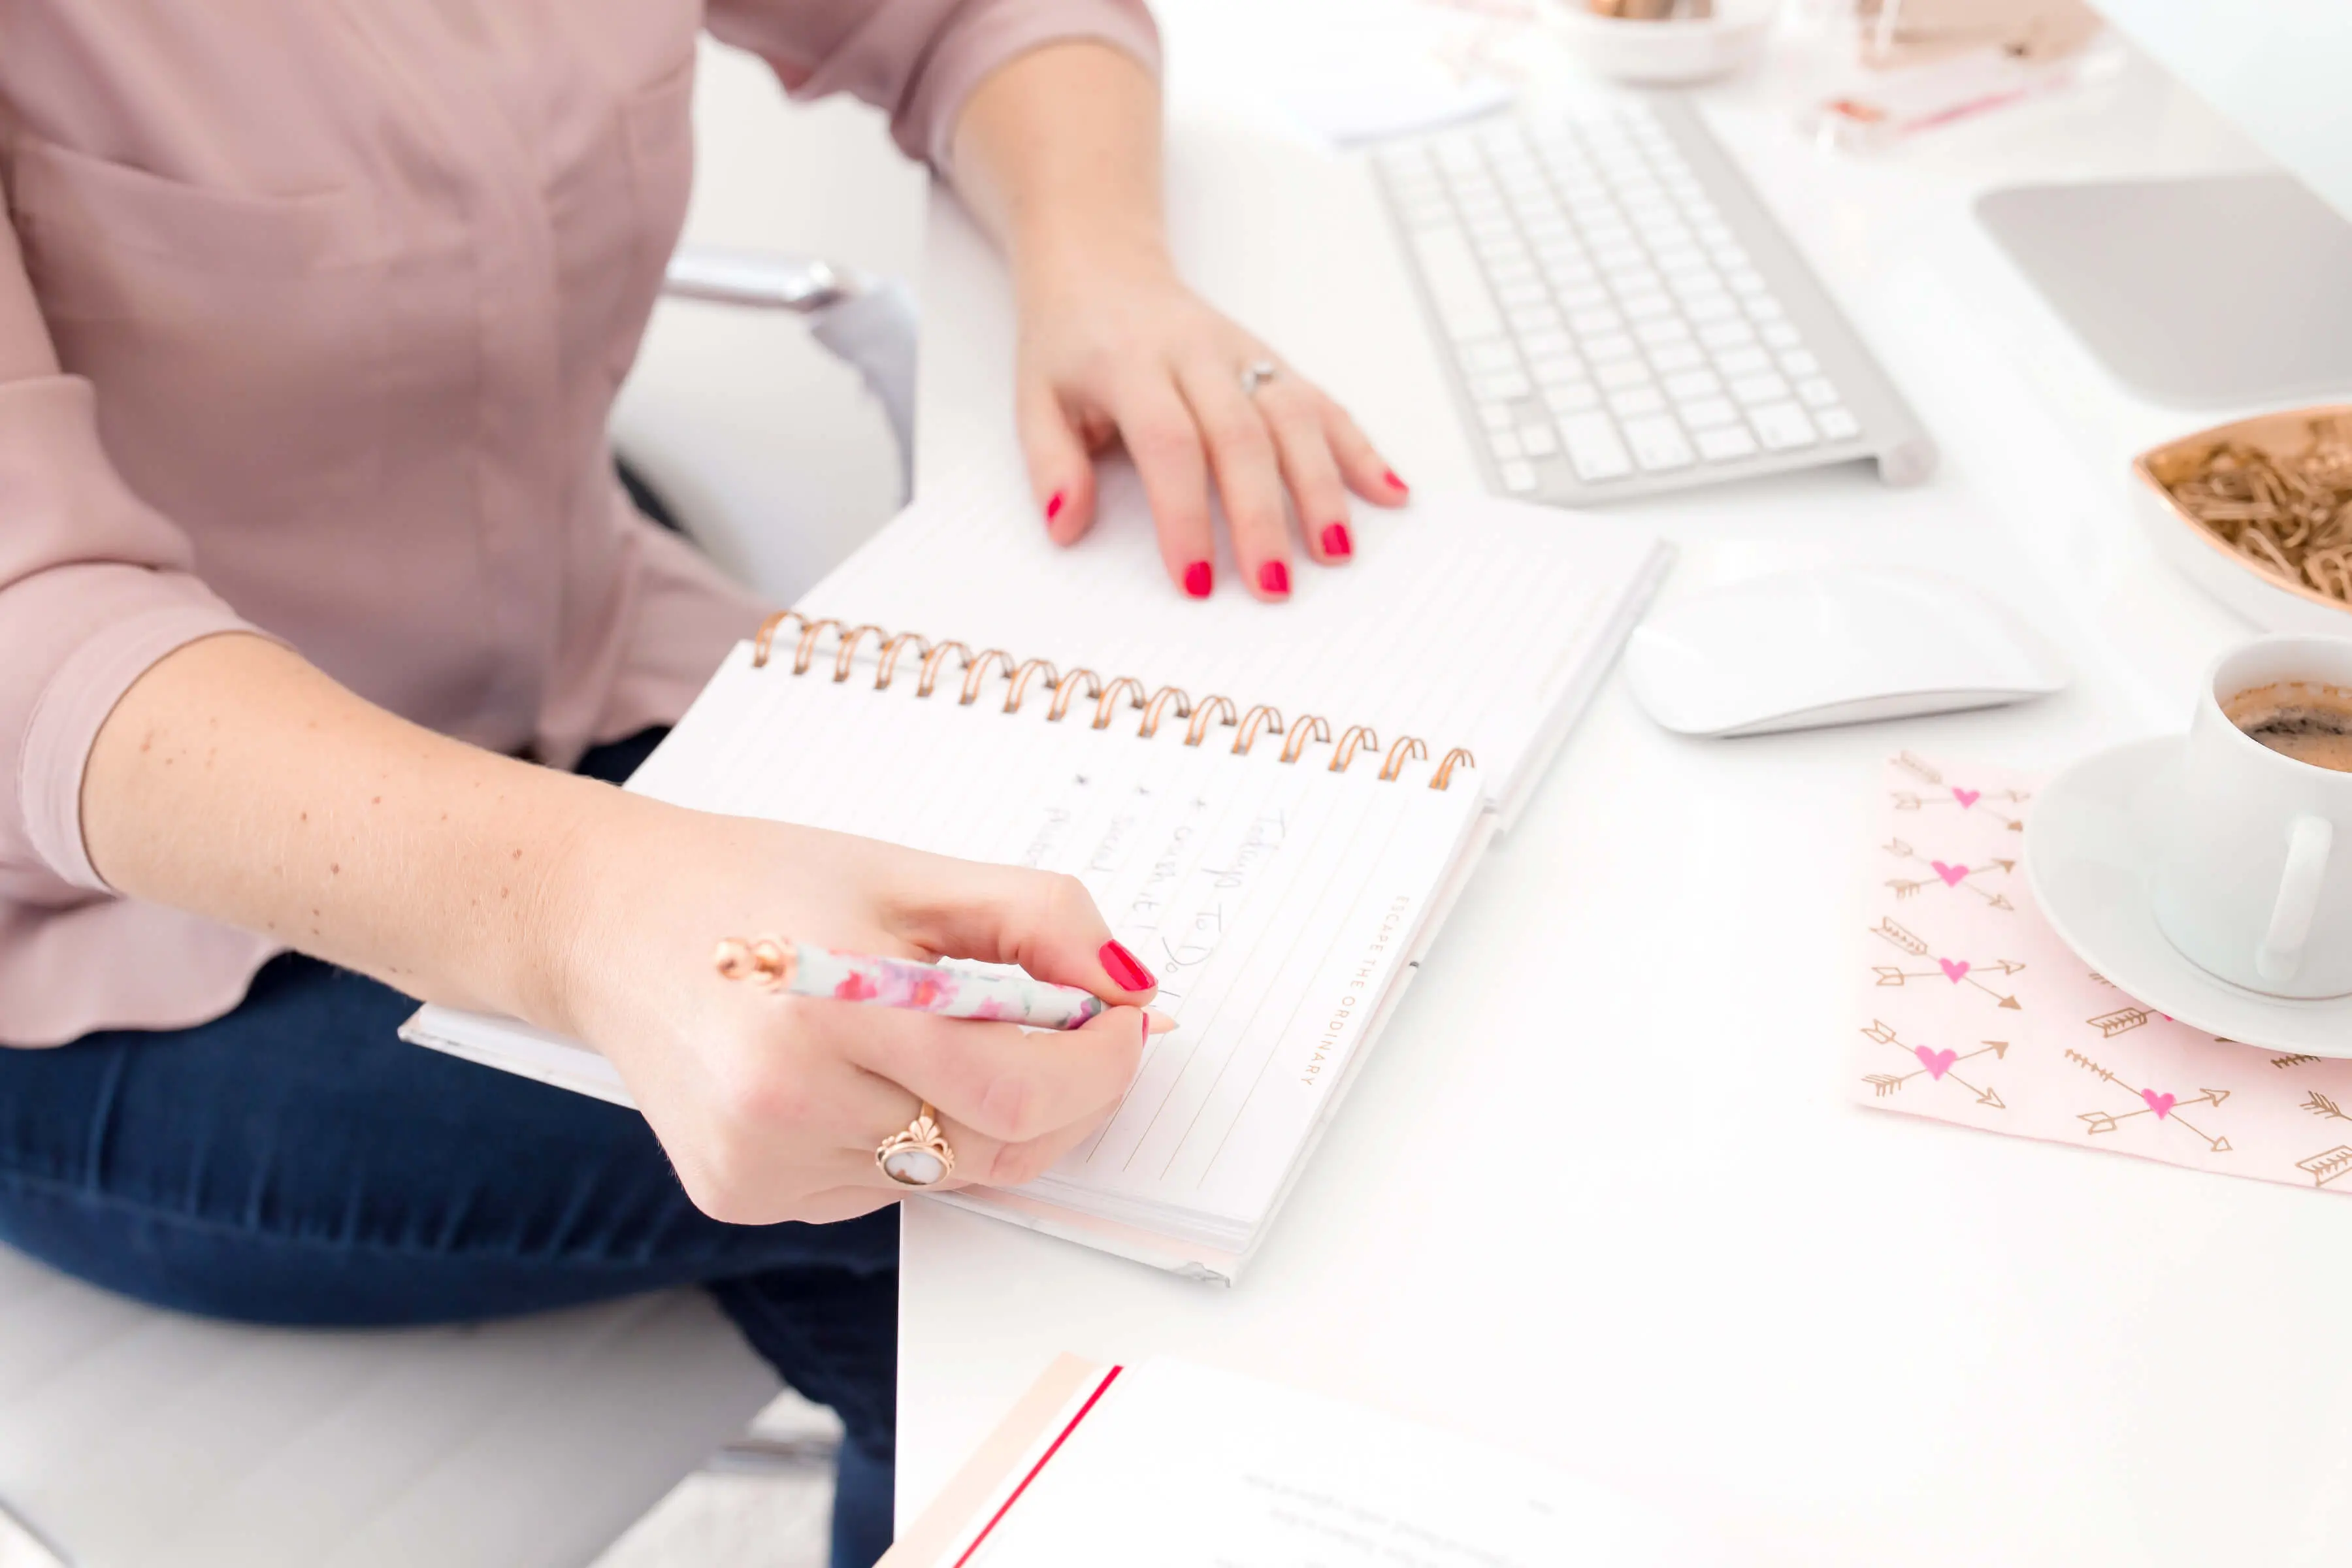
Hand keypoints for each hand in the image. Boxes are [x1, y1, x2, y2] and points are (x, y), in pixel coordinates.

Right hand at [548, 798, 1156, 1224]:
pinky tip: (853, 1073)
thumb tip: (1133, 993)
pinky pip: (883, 1187)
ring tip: (923, 1033)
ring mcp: (762, 1167)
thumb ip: (1041, 923)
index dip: (1099, 1066)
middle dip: (1063, 1098)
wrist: (611, 922)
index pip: (1019, 1091)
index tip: (1124, 1022)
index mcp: (830, 1010)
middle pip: (997, 1149)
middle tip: (1074, 1035)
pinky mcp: (744, 1197)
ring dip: (977, 1115)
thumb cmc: (764, 883)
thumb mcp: (913, 873)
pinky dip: (906, 1138)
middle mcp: (787, 1107)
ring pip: (946, 1172)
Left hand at [1014, 243, 1409, 601]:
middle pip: (1241, 437)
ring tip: (1337, 552)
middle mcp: (1195, 354)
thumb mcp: (1033, 398)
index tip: (1195, 580)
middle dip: (1262, 517)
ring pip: (1294, 416)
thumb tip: (1067, 529)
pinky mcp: (1271, 359)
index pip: (1169, 442)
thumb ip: (1051, 464)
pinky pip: (1324, 402)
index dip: (1184, 514)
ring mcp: (1242, 353)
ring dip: (1322, 487)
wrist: (1102, 262)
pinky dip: (1361, 448)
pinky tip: (1389, 493)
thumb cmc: (1070, 343)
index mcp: (1131, 363)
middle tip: (1273, 586)